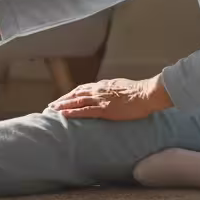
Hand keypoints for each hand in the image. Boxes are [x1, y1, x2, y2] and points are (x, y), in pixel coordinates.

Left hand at [48, 75, 172, 120]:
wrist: (147, 94)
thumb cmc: (140, 92)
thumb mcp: (123, 87)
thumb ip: (114, 90)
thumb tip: (110, 93)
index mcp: (104, 85)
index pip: (83, 88)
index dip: (72, 94)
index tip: (64, 98)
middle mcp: (99, 90)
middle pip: (76, 93)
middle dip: (64, 99)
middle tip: (53, 105)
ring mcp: (101, 99)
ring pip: (77, 101)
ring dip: (63, 105)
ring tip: (53, 109)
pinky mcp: (104, 109)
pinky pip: (84, 111)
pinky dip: (72, 112)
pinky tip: (64, 115)